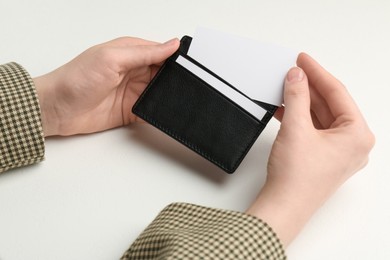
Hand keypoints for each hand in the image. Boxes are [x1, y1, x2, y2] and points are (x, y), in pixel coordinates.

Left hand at [34, 37, 179, 135]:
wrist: (58, 110)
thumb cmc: (76, 79)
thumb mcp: (112, 58)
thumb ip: (143, 53)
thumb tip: (171, 44)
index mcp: (130, 52)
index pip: (161, 51)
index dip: (177, 57)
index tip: (193, 64)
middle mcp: (134, 71)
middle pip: (164, 73)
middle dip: (177, 78)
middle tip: (192, 84)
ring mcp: (134, 91)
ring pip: (161, 92)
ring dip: (170, 95)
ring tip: (184, 98)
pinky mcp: (132, 110)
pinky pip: (153, 110)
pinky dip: (161, 111)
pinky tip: (170, 112)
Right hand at [246, 53, 374, 245]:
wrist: (284, 206)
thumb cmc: (296, 178)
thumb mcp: (295, 128)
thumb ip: (296, 97)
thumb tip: (296, 76)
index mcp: (357, 135)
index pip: (338, 93)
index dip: (318, 73)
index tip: (303, 59)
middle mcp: (352, 144)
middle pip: (330, 104)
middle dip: (309, 87)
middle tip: (293, 70)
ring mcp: (338, 152)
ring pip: (321, 116)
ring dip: (302, 101)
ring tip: (286, 86)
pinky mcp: (323, 157)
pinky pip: (314, 129)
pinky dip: (300, 117)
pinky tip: (285, 107)